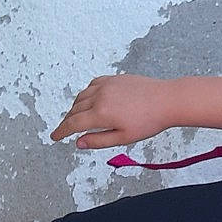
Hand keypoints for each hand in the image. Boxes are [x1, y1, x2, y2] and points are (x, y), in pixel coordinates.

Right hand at [50, 75, 173, 150]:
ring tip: (77, 118)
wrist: (167, 100)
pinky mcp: (114, 78)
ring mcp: (106, 85)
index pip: (73, 124)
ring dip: (75, 107)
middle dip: (68, 121)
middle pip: (75, 109)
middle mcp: (99, 96)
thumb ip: (98, 141)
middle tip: (65, 130)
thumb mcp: (123, 138)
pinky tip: (90, 101)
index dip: (61, 131)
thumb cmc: (149, 121)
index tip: (54, 137)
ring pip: (82, 96)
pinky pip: (92, 85)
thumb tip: (79, 143)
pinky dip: (86, 94)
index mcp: (101, 113)